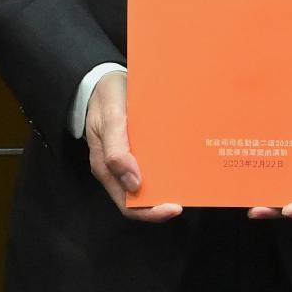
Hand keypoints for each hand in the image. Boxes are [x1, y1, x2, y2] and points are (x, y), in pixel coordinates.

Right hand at [85, 69, 178, 221]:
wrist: (102, 79)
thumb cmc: (105, 98)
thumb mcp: (110, 119)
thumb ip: (117, 151)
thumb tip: (133, 184)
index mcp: (106, 168)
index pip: (129, 205)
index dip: (151, 212)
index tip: (175, 207)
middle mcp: (116, 170)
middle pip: (141, 199)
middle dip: (163, 201)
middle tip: (190, 194)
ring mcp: (126, 159)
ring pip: (147, 183)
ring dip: (166, 185)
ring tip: (189, 180)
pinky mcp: (135, 148)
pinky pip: (150, 165)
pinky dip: (165, 167)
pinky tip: (180, 161)